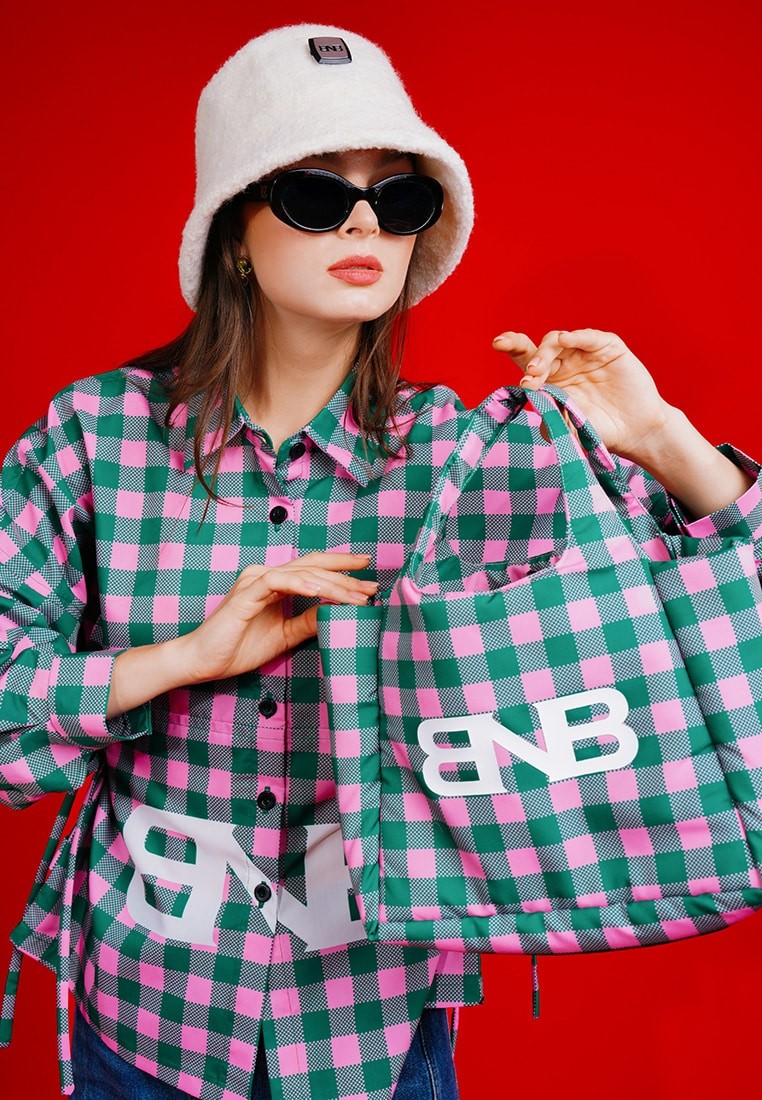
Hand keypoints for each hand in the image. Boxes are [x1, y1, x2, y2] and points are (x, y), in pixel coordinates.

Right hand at [179, 552, 376, 683]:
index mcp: (275, 583)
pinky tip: (319, 591)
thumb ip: (308, 621)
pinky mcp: (245, 594)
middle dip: (345, 575)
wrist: (203, 661)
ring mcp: (255, 582)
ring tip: (356, 596)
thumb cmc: (238, 647)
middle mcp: (266, 575)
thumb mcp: (285, 635)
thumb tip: (338, 613)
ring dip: (331, 583)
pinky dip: (299, 584)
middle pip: (313, 567)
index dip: (342, 570)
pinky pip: (276, 582)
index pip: (314, 569)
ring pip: (301, 573)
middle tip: (371, 586)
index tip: (369, 578)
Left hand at [492, 328, 673, 461]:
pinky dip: (576, 337)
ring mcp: (585, 353)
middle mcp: (564, 362)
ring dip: (546, 353)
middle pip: (539, 349)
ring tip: (538, 370)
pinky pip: (588, 337)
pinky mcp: (607, 348)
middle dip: (531, 359)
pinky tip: (564, 340)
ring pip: (558, 342)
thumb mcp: (568, 426)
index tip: (497, 343)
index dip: (511, 346)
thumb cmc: (597, 430)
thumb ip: (550, 415)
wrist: (634, 432)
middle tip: (529, 377)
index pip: (526, 359)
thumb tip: (535, 403)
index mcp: (549, 379)